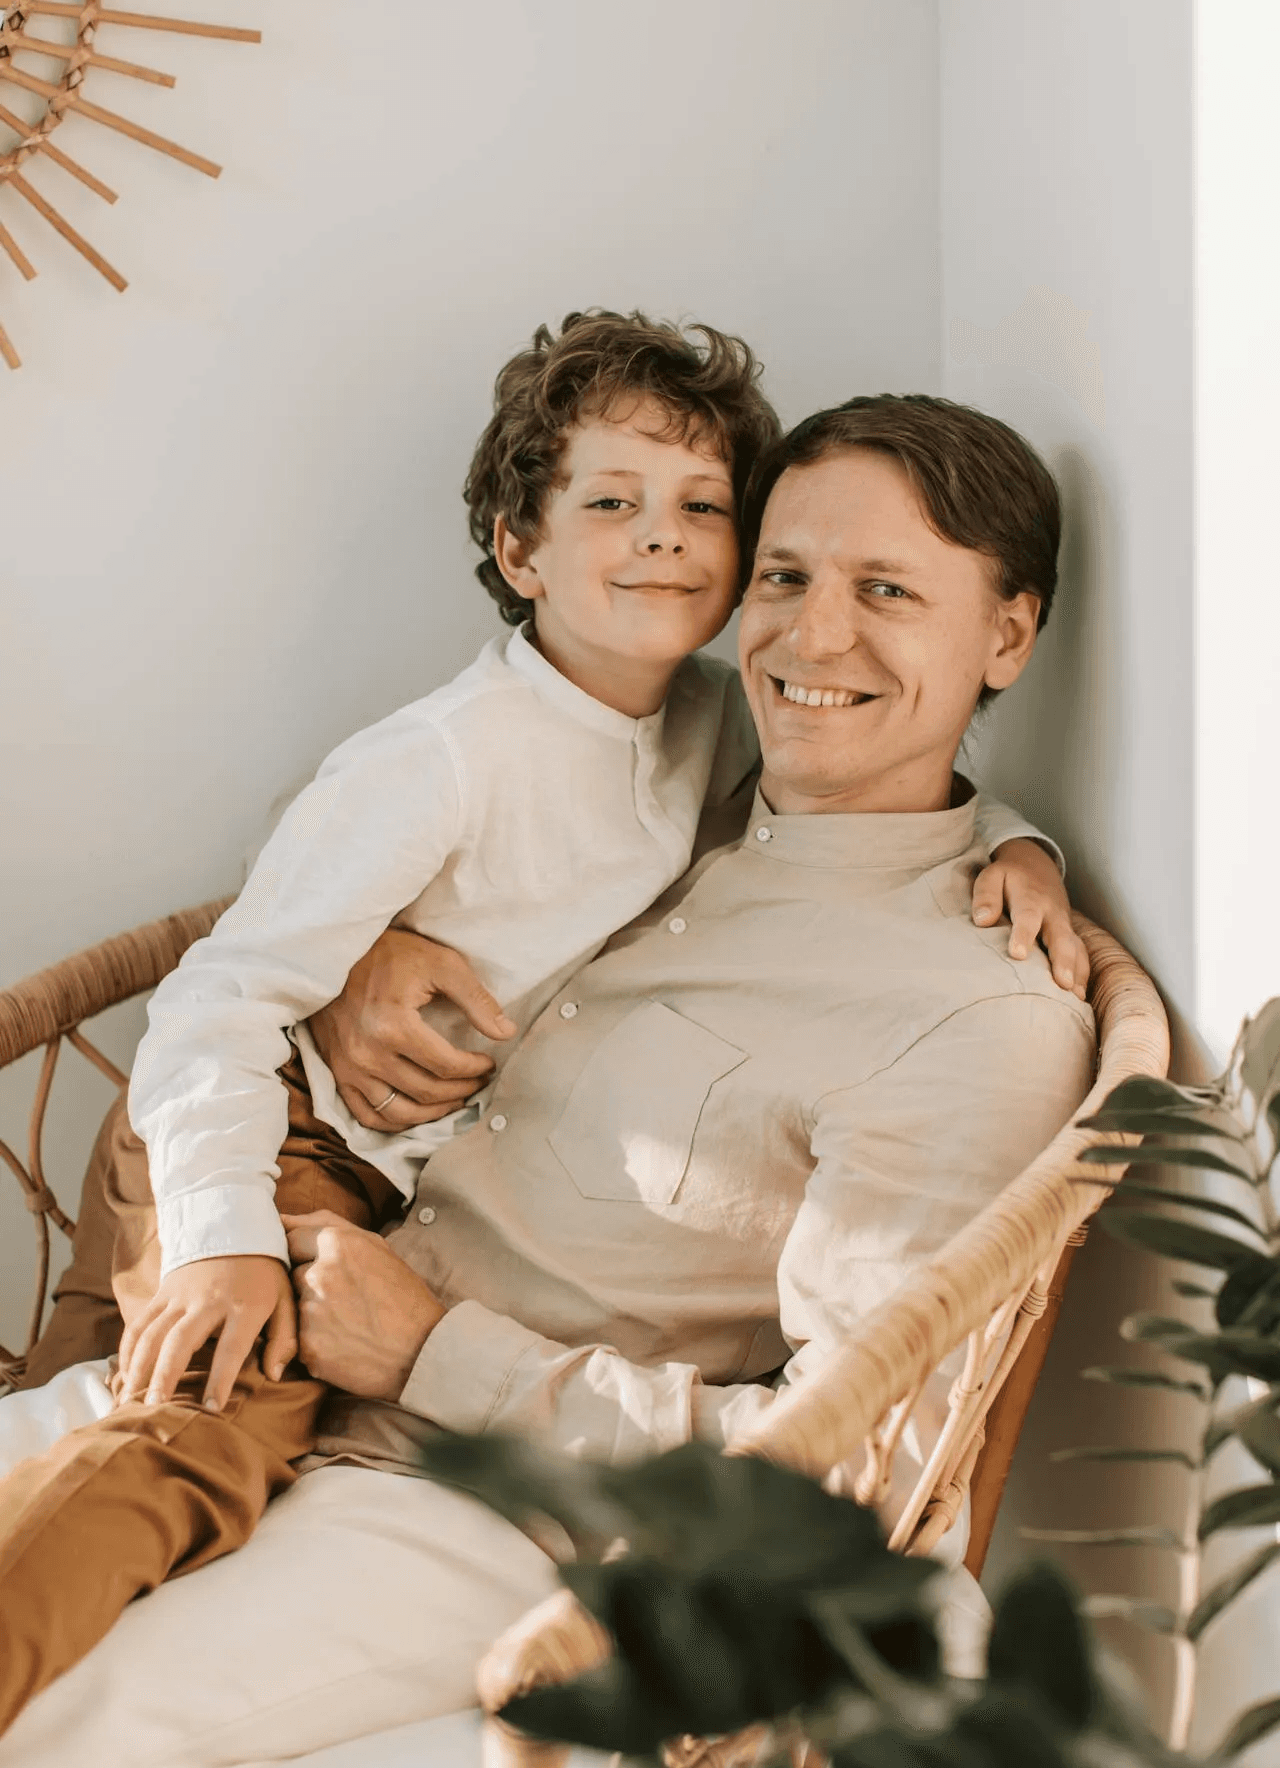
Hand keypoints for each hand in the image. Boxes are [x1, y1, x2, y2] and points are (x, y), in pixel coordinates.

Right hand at [117, 1255, 296, 1412]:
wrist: (234, 1227)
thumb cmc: (264, 1274)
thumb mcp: (286, 1299)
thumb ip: (284, 1338)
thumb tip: (274, 1376)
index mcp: (245, 1305)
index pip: (232, 1347)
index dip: (221, 1378)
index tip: (211, 1409)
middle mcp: (208, 1300)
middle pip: (181, 1340)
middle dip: (165, 1376)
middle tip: (153, 1409)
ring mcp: (180, 1295)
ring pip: (152, 1333)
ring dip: (138, 1368)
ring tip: (130, 1402)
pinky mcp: (162, 1292)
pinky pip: (139, 1323)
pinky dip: (128, 1351)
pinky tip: (124, 1378)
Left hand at [283, 1210, 444, 1399]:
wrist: (424, 1351)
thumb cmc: (403, 1296)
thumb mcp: (377, 1247)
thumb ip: (327, 1224)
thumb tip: (281, 1218)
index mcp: (337, 1244)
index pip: (291, 1240)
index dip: (306, 1255)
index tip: (325, 1270)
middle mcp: (318, 1275)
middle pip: (292, 1275)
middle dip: (310, 1285)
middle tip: (343, 1300)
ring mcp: (310, 1313)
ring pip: (295, 1307)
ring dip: (313, 1313)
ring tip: (346, 1323)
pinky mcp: (308, 1348)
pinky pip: (300, 1339)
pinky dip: (316, 1342)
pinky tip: (343, 1344)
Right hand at [307, 929, 515, 1132]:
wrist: (332, 953)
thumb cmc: (390, 954)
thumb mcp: (441, 964)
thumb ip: (476, 999)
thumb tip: (506, 1032)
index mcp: (393, 1026)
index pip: (446, 1066)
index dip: (475, 1070)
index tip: (488, 1063)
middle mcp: (368, 1054)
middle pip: (426, 1092)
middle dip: (461, 1091)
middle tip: (478, 1081)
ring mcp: (349, 1067)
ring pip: (399, 1113)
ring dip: (433, 1113)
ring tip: (454, 1100)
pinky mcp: (336, 1072)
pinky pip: (366, 1116)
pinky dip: (395, 1123)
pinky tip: (416, 1113)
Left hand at [972, 837, 1089, 999]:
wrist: (1036, 864)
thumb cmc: (1009, 876)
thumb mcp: (992, 876)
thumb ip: (986, 895)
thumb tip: (982, 920)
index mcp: (1030, 899)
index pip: (1028, 918)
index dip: (1023, 935)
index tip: (1017, 954)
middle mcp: (1053, 914)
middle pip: (1061, 938)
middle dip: (1063, 961)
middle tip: (1063, 984)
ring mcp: (1064, 925)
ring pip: (1076, 949)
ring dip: (1077, 973)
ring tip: (1075, 999)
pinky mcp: (1070, 935)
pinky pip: (1081, 955)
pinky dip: (1083, 975)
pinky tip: (1079, 997)